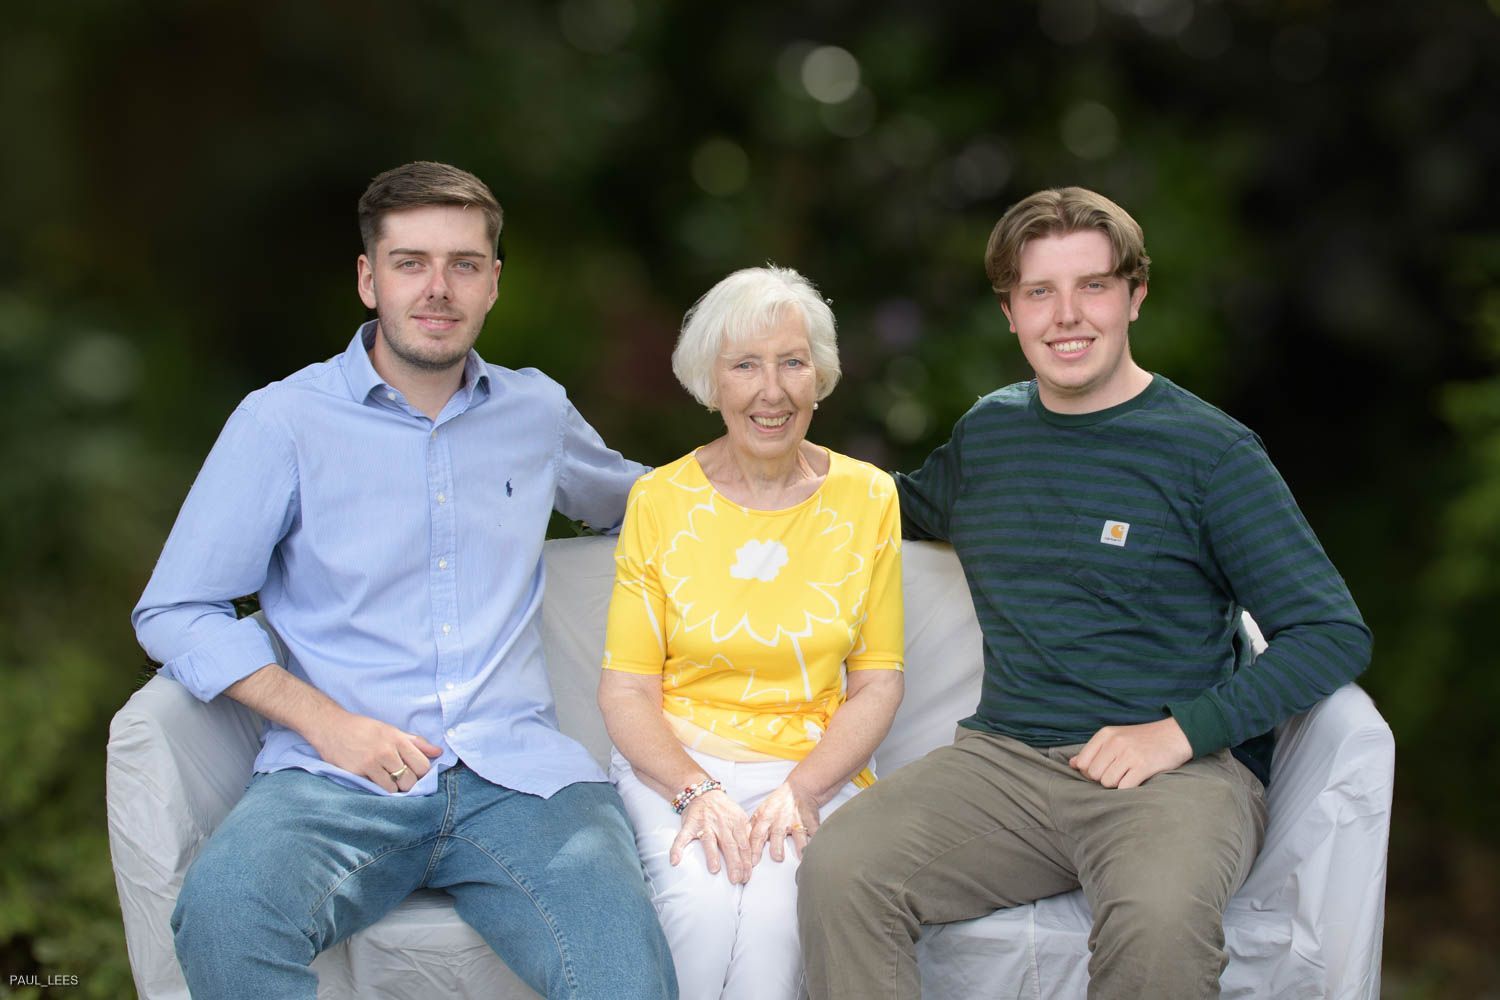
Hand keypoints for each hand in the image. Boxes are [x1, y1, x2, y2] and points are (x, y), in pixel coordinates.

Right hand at [308, 709, 442, 792]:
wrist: (331, 727)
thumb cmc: (363, 729)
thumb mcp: (390, 730)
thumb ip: (415, 742)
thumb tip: (438, 752)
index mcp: (397, 738)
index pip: (422, 765)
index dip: (421, 773)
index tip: (415, 773)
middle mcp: (387, 751)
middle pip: (410, 779)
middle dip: (409, 784)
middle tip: (402, 781)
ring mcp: (372, 762)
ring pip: (394, 788)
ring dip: (394, 788)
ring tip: (388, 781)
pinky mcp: (358, 772)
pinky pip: (376, 788)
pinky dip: (379, 789)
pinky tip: (375, 781)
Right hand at [671, 790, 753, 883]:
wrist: (704, 793)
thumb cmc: (724, 810)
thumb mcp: (740, 816)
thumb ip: (747, 833)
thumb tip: (754, 854)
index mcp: (736, 822)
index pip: (744, 845)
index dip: (746, 862)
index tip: (746, 877)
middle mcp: (721, 823)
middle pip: (730, 845)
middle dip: (734, 863)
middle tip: (736, 879)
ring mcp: (704, 824)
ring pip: (709, 840)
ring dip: (712, 855)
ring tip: (714, 870)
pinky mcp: (689, 825)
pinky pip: (682, 838)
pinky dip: (677, 848)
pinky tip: (675, 860)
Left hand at [748, 781, 820, 862]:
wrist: (800, 788)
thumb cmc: (778, 803)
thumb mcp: (761, 811)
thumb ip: (752, 826)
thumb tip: (741, 843)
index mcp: (765, 818)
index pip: (756, 835)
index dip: (754, 849)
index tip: (752, 863)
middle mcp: (780, 819)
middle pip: (776, 834)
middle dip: (776, 847)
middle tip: (777, 858)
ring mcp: (796, 820)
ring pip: (797, 833)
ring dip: (799, 845)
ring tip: (799, 856)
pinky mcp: (810, 821)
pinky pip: (814, 832)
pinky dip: (816, 841)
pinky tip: (816, 849)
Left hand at [1069, 717, 1191, 788]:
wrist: (1176, 734)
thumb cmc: (1143, 739)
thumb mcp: (1116, 737)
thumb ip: (1094, 750)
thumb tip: (1072, 764)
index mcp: (1105, 734)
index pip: (1082, 762)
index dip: (1089, 771)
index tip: (1102, 770)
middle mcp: (1115, 742)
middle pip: (1094, 775)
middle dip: (1103, 779)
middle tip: (1118, 773)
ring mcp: (1129, 754)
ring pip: (1107, 783)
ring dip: (1117, 784)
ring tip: (1128, 774)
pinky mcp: (1143, 766)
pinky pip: (1124, 787)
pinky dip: (1128, 788)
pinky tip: (1136, 780)